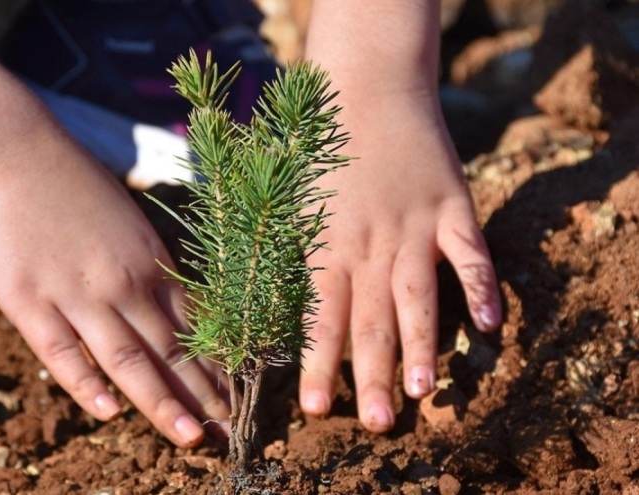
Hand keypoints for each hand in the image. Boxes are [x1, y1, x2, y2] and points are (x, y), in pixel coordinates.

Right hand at [0, 145, 228, 446]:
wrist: (11, 150)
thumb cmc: (70, 181)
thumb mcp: (125, 219)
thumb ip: (145, 264)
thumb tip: (167, 303)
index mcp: (149, 260)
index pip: (193, 326)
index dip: (216, 366)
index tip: (238, 398)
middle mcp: (122, 282)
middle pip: (170, 350)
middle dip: (203, 397)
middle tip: (230, 435)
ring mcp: (76, 294)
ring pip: (128, 359)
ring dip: (162, 402)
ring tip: (191, 439)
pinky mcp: (30, 301)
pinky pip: (63, 352)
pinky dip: (87, 384)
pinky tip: (109, 412)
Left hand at [298, 89, 500, 431]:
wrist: (364, 88)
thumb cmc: (316, 150)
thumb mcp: (290, 202)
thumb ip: (288, 255)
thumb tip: (274, 313)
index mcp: (325, 246)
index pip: (319, 317)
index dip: (317, 364)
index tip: (316, 409)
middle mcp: (369, 245)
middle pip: (370, 320)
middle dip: (372, 375)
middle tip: (377, 423)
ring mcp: (414, 227)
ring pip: (418, 296)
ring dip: (424, 346)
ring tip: (426, 393)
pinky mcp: (452, 207)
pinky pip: (470, 253)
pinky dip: (482, 286)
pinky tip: (490, 324)